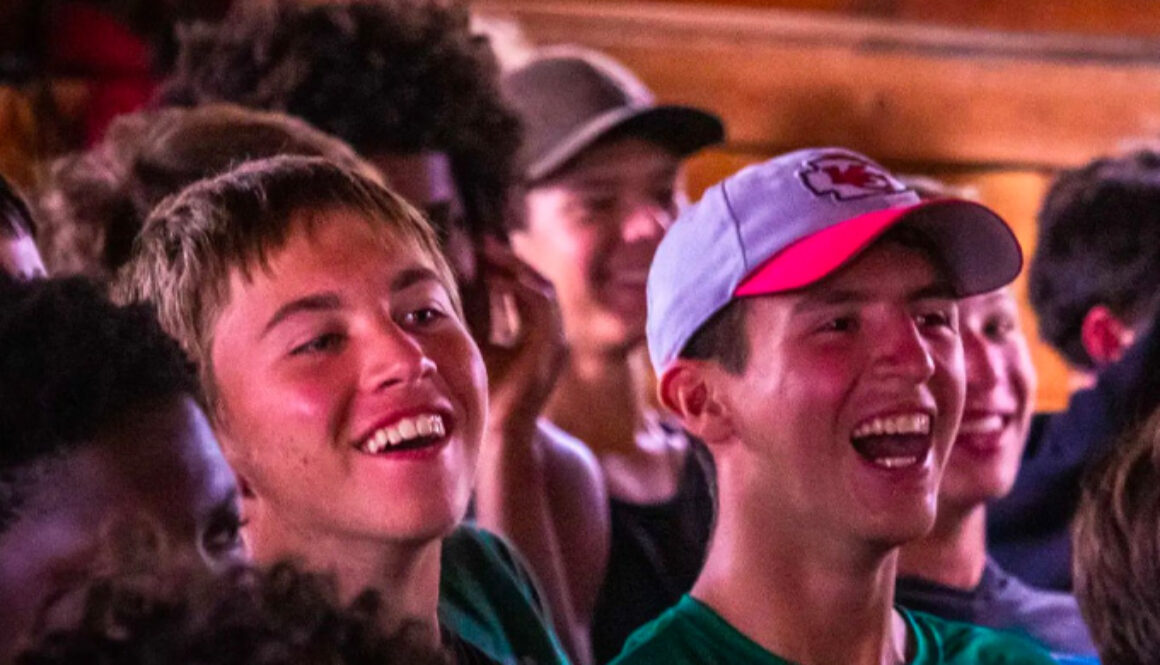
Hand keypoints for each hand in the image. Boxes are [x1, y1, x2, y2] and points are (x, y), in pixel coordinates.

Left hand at [476, 237, 566, 440]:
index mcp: (536, 338)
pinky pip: (541, 306)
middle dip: (511, 262)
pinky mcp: (550, 349)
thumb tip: (453, 281)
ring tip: (486, 257)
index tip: (478, 250)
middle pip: (539, 283)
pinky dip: (518, 289)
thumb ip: (475, 316)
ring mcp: (555, 344)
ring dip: (514, 269)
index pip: (527, 290)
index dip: (505, 268)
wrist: (498, 437)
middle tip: (482, 244)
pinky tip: (492, 281)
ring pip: (543, 290)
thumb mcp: (476, 345)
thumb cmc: (483, 395)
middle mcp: (552, 338)